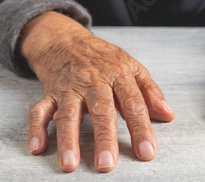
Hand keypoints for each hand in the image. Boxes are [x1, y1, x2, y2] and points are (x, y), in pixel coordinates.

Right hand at [20, 12, 174, 171]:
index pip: (133, 104)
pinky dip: (36, 128)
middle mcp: (93, 82)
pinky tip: (37, 147)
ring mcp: (69, 88)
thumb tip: (168, 115)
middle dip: (104, 138)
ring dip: (67, 139)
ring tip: (70, 164)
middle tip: (107, 164)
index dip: (141, 129)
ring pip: (68, 114)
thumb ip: (150, 92)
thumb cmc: (103, 59)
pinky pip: (39, 110)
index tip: (146, 151)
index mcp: (118, 75)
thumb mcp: (132, 67)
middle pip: (100, 111)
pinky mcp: (49, 93)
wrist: (67, 40)